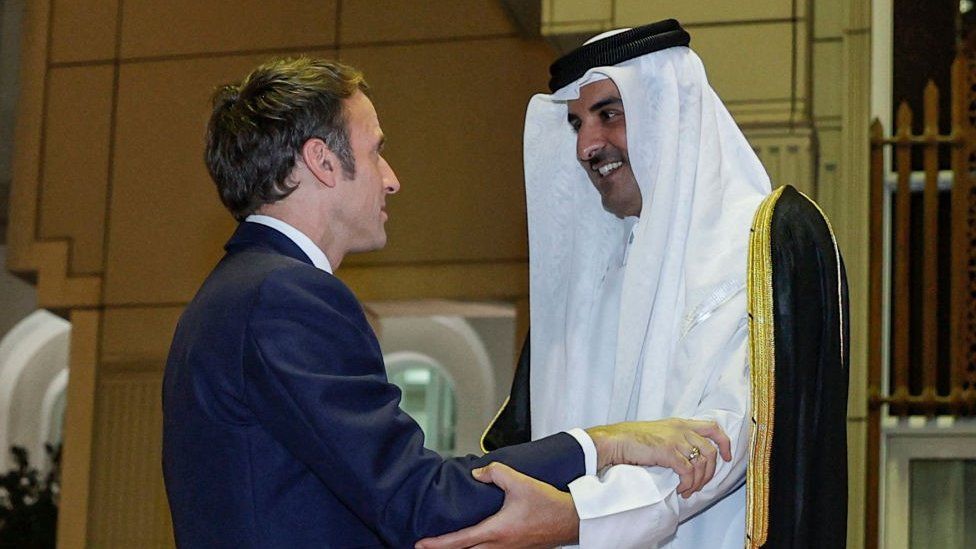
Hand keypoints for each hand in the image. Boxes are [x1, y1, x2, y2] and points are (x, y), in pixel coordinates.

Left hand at [415, 462, 577, 548]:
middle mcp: (500, 546)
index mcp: (497, 531)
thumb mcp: (520, 481)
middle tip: (425, 546)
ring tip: (445, 545)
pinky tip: (472, 542)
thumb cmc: (548, 503)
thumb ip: (495, 472)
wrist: (571, 519)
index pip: (460, 541)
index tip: (421, 544)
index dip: (438, 544)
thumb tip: (477, 473)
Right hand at [585, 418, 731, 497]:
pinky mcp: (668, 452)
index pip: (713, 427)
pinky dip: (687, 483)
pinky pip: (687, 472)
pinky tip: (681, 489)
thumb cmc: (633, 439)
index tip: (726, 457)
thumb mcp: (659, 433)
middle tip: (700, 484)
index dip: (724, 443)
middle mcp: (681, 429)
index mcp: (680, 423)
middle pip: (711, 450)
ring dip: (698, 481)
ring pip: (701, 463)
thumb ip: (676, 439)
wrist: (615, 440)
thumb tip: (688, 458)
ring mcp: (675, 440)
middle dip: (710, 472)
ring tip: (688, 490)